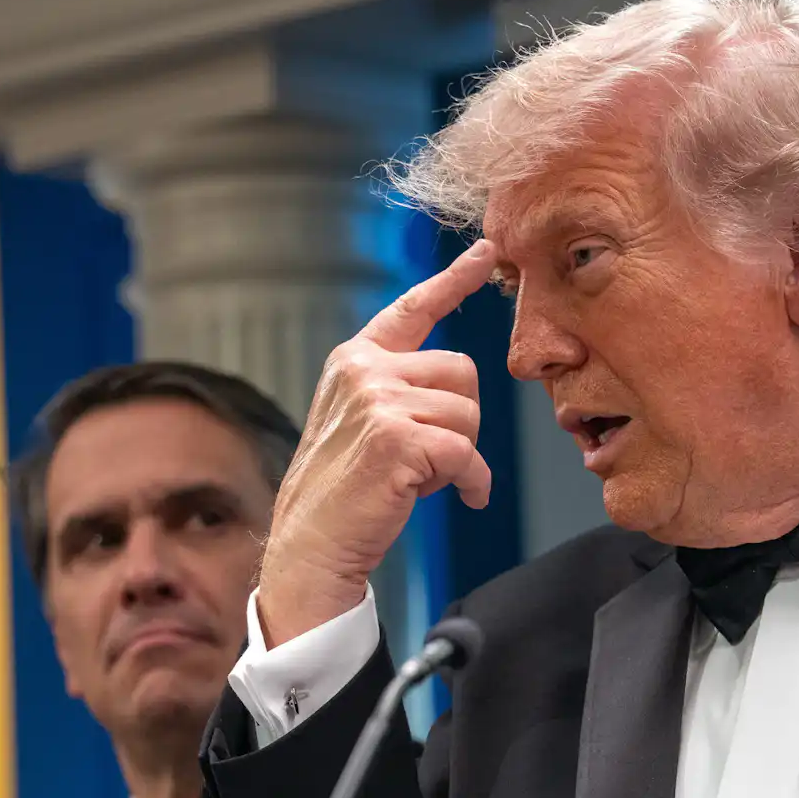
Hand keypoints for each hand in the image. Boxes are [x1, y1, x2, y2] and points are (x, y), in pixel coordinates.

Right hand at [257, 240, 499, 646]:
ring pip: (468, 413)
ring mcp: (377, 401)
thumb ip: (398, 388)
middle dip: (461, 419)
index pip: (414, 308)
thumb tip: (456, 381)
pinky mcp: (396, 439)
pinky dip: (472, 482)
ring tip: (422, 477)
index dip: (455, 278)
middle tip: (429, 458)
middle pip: (462, 372)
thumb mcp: (360, 422)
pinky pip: (467, 452)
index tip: (488, 251)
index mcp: (356, 360)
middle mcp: (364, 370)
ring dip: (461, 454)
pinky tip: (461, 497)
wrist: (310, 546)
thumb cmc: (342, 492)